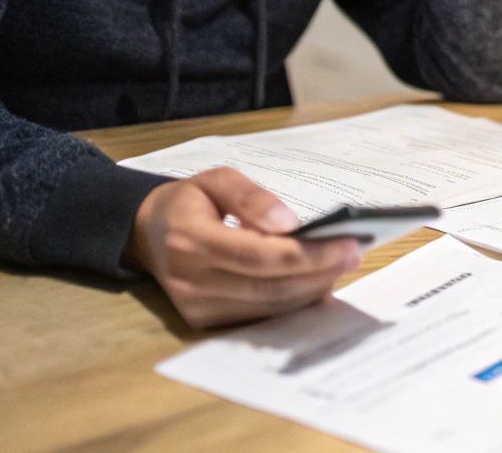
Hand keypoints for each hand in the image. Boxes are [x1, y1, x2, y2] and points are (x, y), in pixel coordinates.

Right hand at [126, 167, 361, 329]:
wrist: (146, 233)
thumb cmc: (188, 202)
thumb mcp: (216, 180)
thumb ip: (252, 197)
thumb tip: (291, 224)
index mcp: (190, 240)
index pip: (260, 255)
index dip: (309, 254)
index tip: (350, 244)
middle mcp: (191, 281)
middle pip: (270, 287)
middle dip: (320, 273)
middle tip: (355, 255)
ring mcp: (196, 307)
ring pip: (269, 307)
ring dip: (312, 289)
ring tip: (342, 266)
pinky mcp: (204, 322)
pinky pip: (259, 316)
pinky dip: (293, 302)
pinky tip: (317, 283)